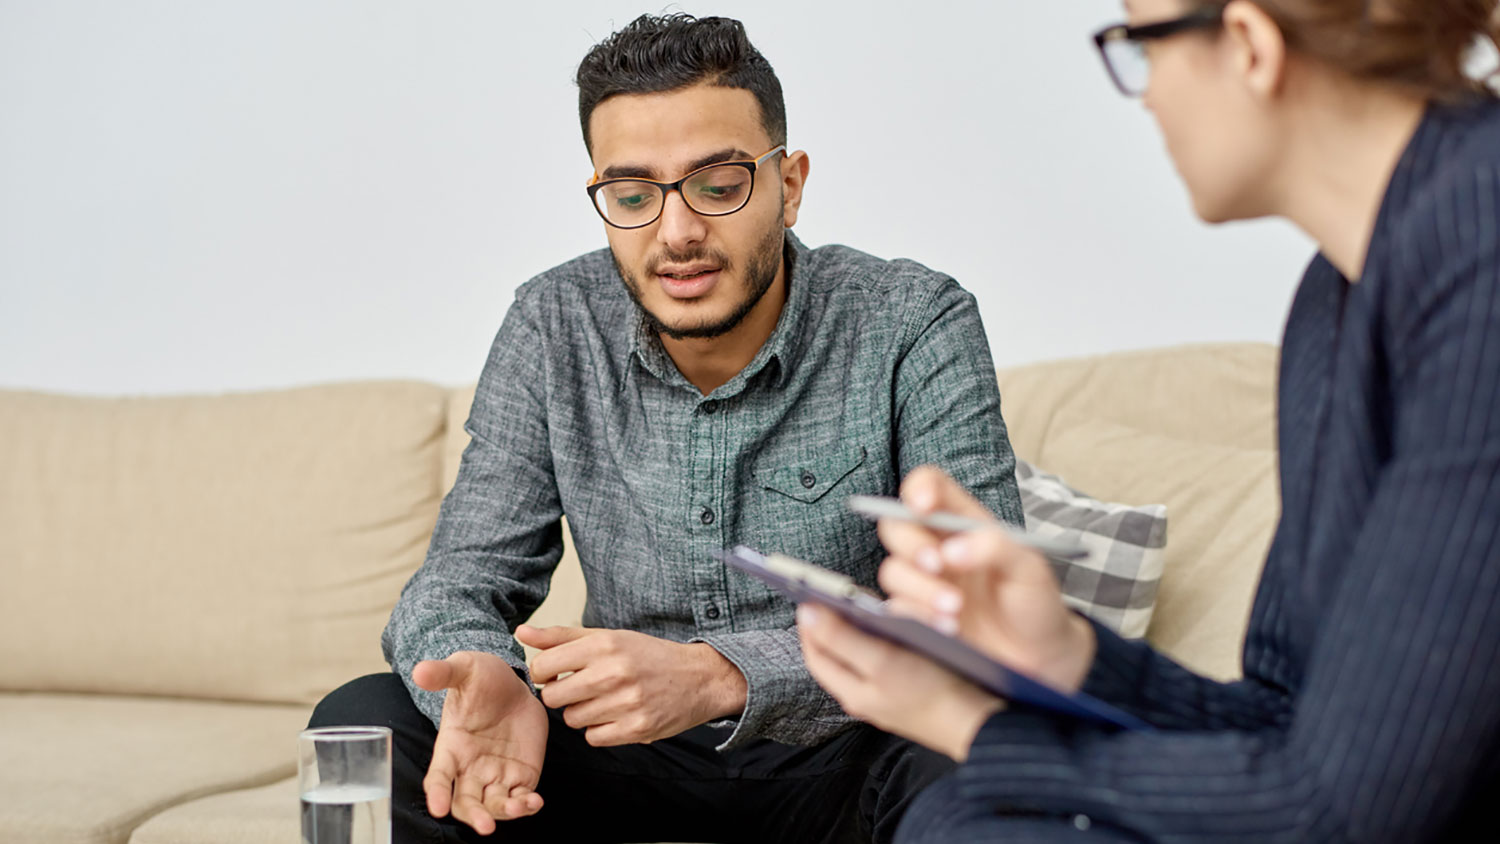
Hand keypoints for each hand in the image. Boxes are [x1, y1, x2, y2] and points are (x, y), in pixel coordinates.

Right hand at [411, 651, 547, 834]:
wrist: (514, 683)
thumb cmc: (482, 678)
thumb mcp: (464, 668)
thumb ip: (443, 673)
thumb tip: (419, 670)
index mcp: (451, 746)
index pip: (438, 776)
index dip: (436, 792)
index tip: (437, 807)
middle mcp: (470, 767)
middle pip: (465, 802)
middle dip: (474, 816)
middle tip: (485, 826)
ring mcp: (496, 774)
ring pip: (494, 805)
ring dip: (504, 812)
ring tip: (520, 806)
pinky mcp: (521, 775)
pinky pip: (521, 797)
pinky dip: (527, 804)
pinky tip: (535, 801)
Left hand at [518, 624, 747, 745]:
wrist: (698, 678)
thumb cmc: (647, 656)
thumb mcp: (607, 637)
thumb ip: (561, 636)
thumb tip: (520, 632)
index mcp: (604, 645)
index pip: (542, 666)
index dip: (543, 673)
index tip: (557, 674)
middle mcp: (614, 672)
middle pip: (552, 698)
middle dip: (560, 696)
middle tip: (579, 690)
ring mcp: (626, 703)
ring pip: (572, 720)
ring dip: (581, 713)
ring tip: (603, 701)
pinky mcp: (637, 729)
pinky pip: (593, 738)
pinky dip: (600, 730)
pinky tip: (615, 716)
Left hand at [797, 603, 1002, 760]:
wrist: (980, 722)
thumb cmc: (934, 695)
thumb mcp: (882, 662)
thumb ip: (841, 639)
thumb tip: (806, 614)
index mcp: (851, 692)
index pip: (816, 652)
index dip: (811, 622)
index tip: (811, 592)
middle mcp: (866, 695)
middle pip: (837, 652)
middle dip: (833, 622)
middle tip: (837, 594)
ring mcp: (888, 693)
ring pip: (863, 652)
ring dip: (860, 627)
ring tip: (865, 605)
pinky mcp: (911, 687)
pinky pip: (887, 656)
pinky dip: (885, 638)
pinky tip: (897, 624)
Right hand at [877, 466, 1096, 693]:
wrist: (1039, 657)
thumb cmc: (1035, 602)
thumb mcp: (1029, 569)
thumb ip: (997, 547)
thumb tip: (952, 551)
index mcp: (964, 523)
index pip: (930, 487)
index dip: (919, 488)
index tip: (922, 506)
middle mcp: (938, 548)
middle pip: (897, 526)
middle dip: (912, 544)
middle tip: (937, 565)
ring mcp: (925, 583)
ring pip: (892, 571)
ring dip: (920, 588)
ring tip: (955, 610)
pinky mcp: (918, 616)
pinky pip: (896, 610)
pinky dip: (918, 617)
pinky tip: (948, 629)